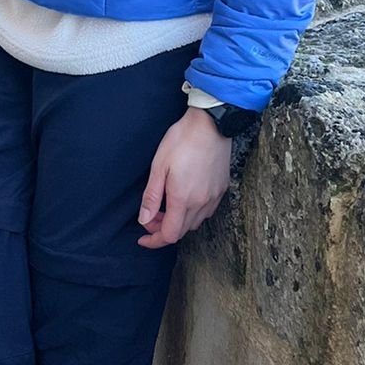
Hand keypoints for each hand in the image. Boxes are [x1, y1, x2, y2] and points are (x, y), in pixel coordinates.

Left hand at [138, 109, 230, 249]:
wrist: (211, 124)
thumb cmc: (182, 140)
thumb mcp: (159, 166)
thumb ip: (151, 197)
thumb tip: (144, 219)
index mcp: (183, 199)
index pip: (169, 235)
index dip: (154, 240)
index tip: (143, 238)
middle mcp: (201, 203)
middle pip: (182, 231)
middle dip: (163, 229)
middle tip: (151, 215)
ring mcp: (213, 197)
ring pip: (194, 223)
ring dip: (178, 222)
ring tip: (167, 206)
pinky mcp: (221, 189)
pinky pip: (206, 212)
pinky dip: (192, 213)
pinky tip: (185, 199)